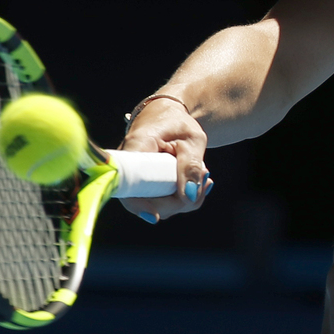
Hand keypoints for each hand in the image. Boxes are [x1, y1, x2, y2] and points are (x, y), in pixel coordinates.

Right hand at [119, 96, 211, 222]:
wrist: (168, 117)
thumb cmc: (179, 123)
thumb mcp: (192, 140)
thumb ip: (191, 165)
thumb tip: (190, 195)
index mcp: (137, 146)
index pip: (128, 181)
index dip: (138, 204)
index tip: (155, 217)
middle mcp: (128, 166)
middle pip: (146, 201)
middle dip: (180, 200)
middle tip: (206, 178)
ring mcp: (134, 179)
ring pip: (157, 206)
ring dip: (186, 199)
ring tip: (204, 174)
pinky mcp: (144, 187)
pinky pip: (162, 203)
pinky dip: (183, 198)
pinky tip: (199, 183)